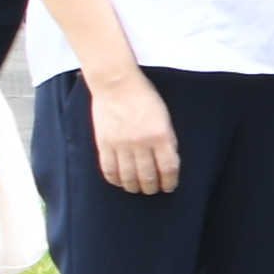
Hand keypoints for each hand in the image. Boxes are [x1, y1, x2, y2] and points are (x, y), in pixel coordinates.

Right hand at [88, 69, 179, 196]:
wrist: (117, 84)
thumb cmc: (144, 98)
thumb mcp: (164, 118)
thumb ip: (166, 140)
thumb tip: (166, 164)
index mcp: (161, 135)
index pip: (168, 168)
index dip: (169, 182)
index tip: (169, 187)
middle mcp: (142, 143)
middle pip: (148, 176)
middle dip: (152, 187)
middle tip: (153, 190)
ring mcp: (121, 144)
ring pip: (128, 177)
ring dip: (134, 187)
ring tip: (137, 189)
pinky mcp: (104, 144)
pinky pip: (109, 169)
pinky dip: (115, 180)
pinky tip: (119, 182)